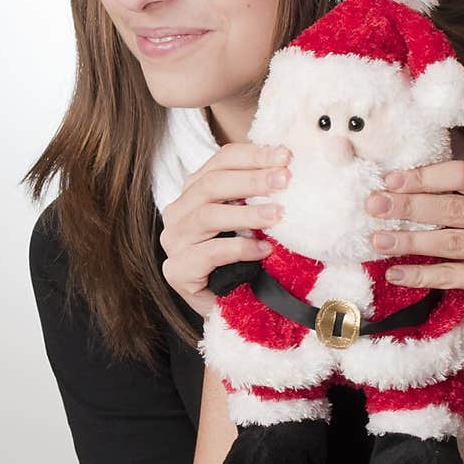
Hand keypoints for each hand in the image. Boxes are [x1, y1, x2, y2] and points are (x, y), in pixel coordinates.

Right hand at [159, 142, 289, 318]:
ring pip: (207, 215)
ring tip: (278, 215)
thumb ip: (259, 196)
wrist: (233, 309)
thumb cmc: (245, 260)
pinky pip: (209, 253)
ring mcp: (174, 241)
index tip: (286, 156)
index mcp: (195, 191)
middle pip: (212, 184)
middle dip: (252, 179)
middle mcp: (179, 212)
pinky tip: (264, 251)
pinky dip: (239, 249)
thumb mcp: (253, 221)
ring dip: (247, 213)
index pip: (221, 161)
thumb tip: (289, 169)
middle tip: (285, 180)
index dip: (253, 155)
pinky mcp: (177, 270)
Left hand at [366, 159, 463, 337]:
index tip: (390, 181)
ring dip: (408, 241)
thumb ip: (461, 199)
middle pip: (454, 207)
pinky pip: (453, 275)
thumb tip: (398, 188)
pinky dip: (420, 274)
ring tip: (377, 240)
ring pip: (450, 241)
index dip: (424, 176)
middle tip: (374, 206)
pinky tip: (395, 273)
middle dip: (408, 206)